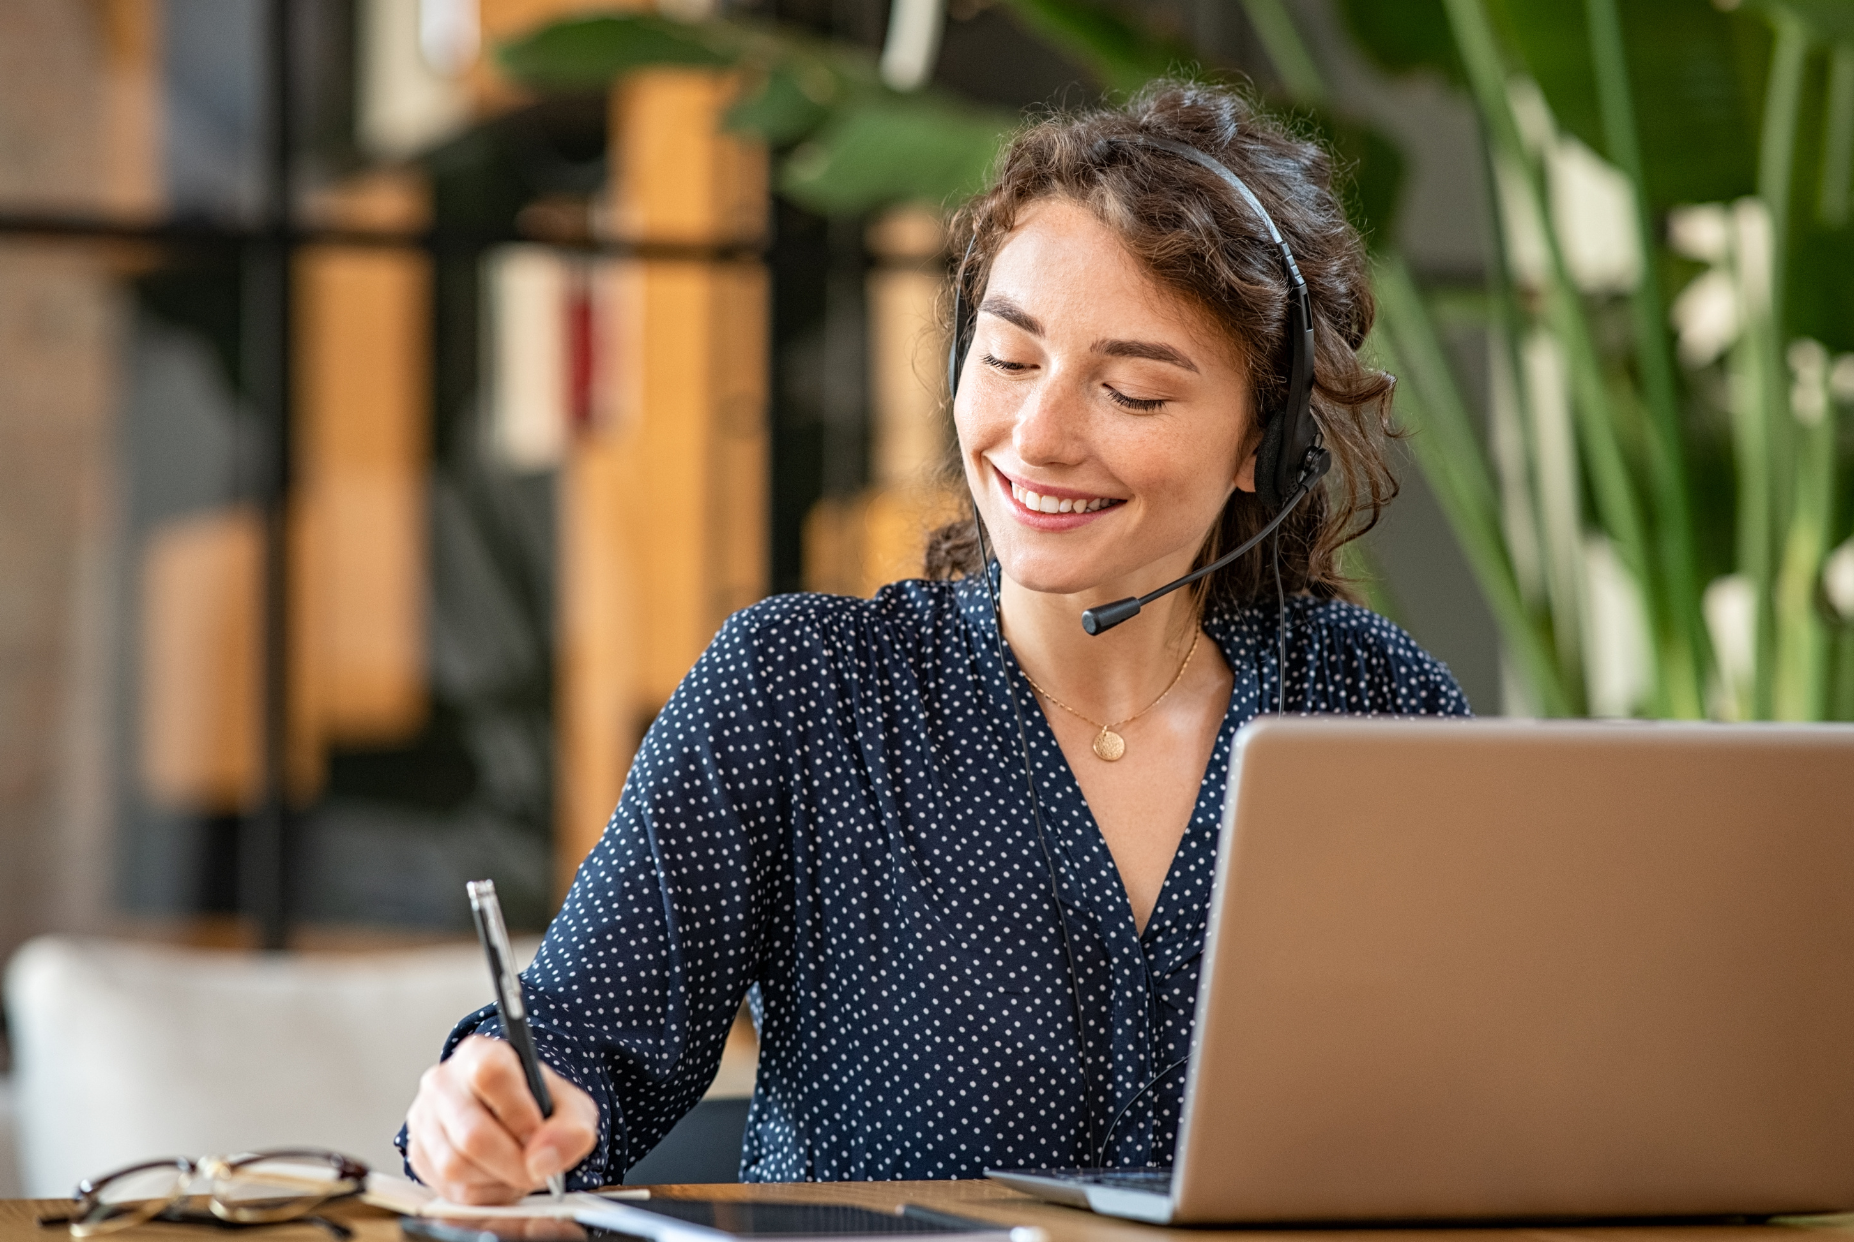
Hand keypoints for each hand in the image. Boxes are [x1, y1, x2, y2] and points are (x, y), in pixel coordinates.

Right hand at [405, 1035, 599, 1204]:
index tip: (538, 1133)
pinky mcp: (419, 1154)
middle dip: (513, 1163)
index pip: (489, 1075)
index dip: (518, 1112)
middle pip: (471, 1133)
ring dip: (497, 1180)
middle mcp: (443, 1082)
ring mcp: (425, 1118)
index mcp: (480, 1054)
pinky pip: (449, 1189)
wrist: (513, 1116)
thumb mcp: (571, 1107)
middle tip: (536, 1168)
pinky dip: (483, 1194)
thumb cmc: (538, 1106)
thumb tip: (544, 1159)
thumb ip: (571, 1129)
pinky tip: (498, 1178)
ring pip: (456, 1166)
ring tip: (518, 1169)